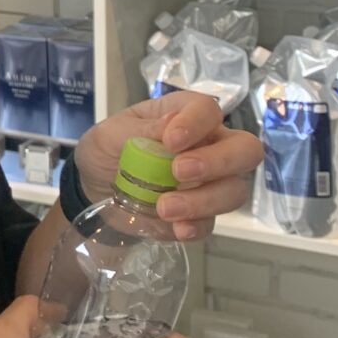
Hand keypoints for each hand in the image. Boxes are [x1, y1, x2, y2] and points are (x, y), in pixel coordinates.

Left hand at [74, 92, 262, 241]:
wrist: (93, 189)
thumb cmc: (106, 150)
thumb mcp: (109, 134)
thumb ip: (139, 129)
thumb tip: (171, 121)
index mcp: (183, 116)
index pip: (208, 110)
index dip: (196, 123)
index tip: (171, 141)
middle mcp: (208, 145)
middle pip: (245, 150)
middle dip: (218, 162)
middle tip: (179, 172)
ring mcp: (209, 182)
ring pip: (234, 190)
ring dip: (203, 200)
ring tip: (164, 207)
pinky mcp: (200, 214)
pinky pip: (212, 222)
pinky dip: (196, 225)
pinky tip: (176, 228)